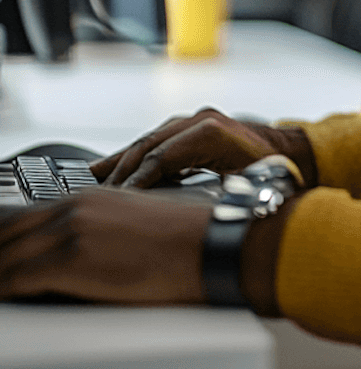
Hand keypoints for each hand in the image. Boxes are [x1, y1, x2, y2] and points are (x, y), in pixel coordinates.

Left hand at [0, 188, 207, 302]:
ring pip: (4, 253)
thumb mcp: (133, 219)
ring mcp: (72, 230)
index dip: (2, 236)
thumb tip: (74, 247)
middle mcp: (76, 206)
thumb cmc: (181, 240)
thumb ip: (97, 226)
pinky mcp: (72, 259)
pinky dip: (2, 288)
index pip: (23, 214)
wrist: (209, 244)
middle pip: (8, 229)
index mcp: (89, 196)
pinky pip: (15, 278)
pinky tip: (1, 295)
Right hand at [92, 107, 316, 188]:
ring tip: (97, 179)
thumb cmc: (273, 173)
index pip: (160, 158)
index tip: (117, 201)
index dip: (136, 181)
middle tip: (98, 195)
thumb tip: (173, 216)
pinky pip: (160, 139)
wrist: (294, 154)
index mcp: (211, 132)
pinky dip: (139, 154)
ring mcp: (198, 120)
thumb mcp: (241, 188)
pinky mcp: (196, 126)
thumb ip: (209, 197)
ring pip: (151, 140)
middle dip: (121, 170)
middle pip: (149, 145)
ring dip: (124, 160)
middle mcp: (202, 120)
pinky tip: (121, 167)